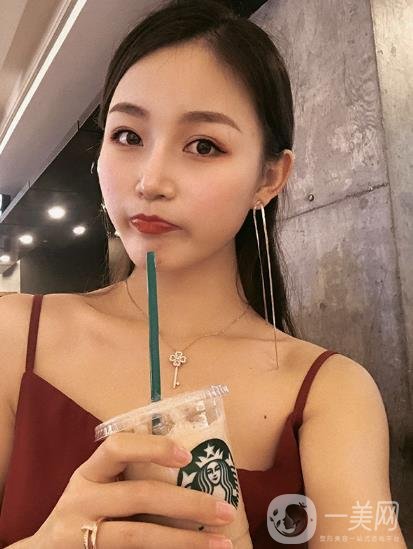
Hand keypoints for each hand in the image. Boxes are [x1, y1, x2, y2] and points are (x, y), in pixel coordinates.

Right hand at [32, 432, 234, 547]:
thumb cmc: (83, 513)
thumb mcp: (96, 488)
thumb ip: (128, 478)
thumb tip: (191, 468)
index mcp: (88, 473)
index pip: (118, 447)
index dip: (153, 447)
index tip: (187, 455)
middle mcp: (81, 501)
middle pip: (140, 495)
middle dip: (188, 503)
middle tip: (225, 510)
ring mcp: (80, 536)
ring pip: (138, 536)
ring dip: (186, 541)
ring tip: (222, 542)